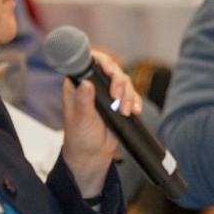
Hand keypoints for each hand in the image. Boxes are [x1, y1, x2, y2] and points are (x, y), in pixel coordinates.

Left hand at [60, 48, 139, 196]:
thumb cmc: (80, 135)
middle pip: (112, 70)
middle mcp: (94, 84)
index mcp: (78, 84)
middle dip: (118, 82)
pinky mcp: (120, 102)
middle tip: (116, 97)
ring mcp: (108, 92)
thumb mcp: (81, 118)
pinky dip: (135, 102)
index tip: (108, 70)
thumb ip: (83, 101)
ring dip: (127, 95)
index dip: (101, 61)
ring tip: (124, 112)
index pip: (90, 63)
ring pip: (125, 82)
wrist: (93, 152)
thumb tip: (86, 84)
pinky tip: (134, 111)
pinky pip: (132, 95)